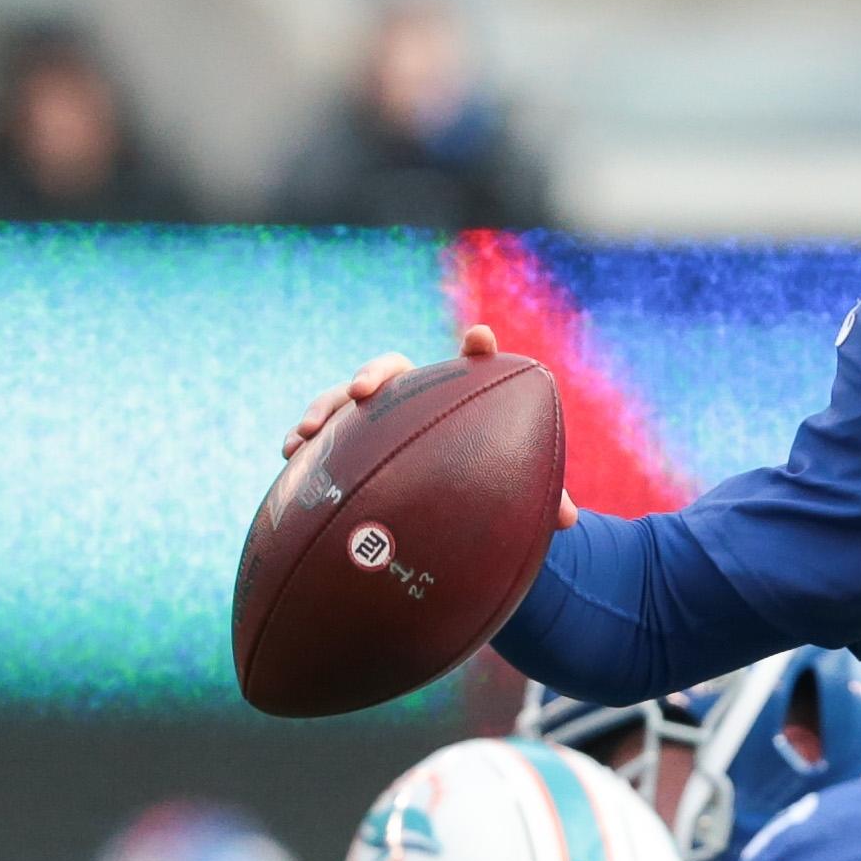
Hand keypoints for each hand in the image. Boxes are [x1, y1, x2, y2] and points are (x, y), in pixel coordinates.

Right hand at [283, 324, 576, 530]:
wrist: (446, 498)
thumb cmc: (485, 482)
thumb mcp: (512, 490)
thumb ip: (543, 498)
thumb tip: (570, 522)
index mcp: (459, 398)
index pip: (473, 365)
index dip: (478, 349)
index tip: (480, 338)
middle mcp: (413, 397)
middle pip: (391, 368)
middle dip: (374, 373)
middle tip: (364, 391)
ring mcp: (375, 416)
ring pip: (344, 397)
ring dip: (325, 407)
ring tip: (310, 431)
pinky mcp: (347, 440)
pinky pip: (321, 433)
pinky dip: (304, 437)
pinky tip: (290, 453)